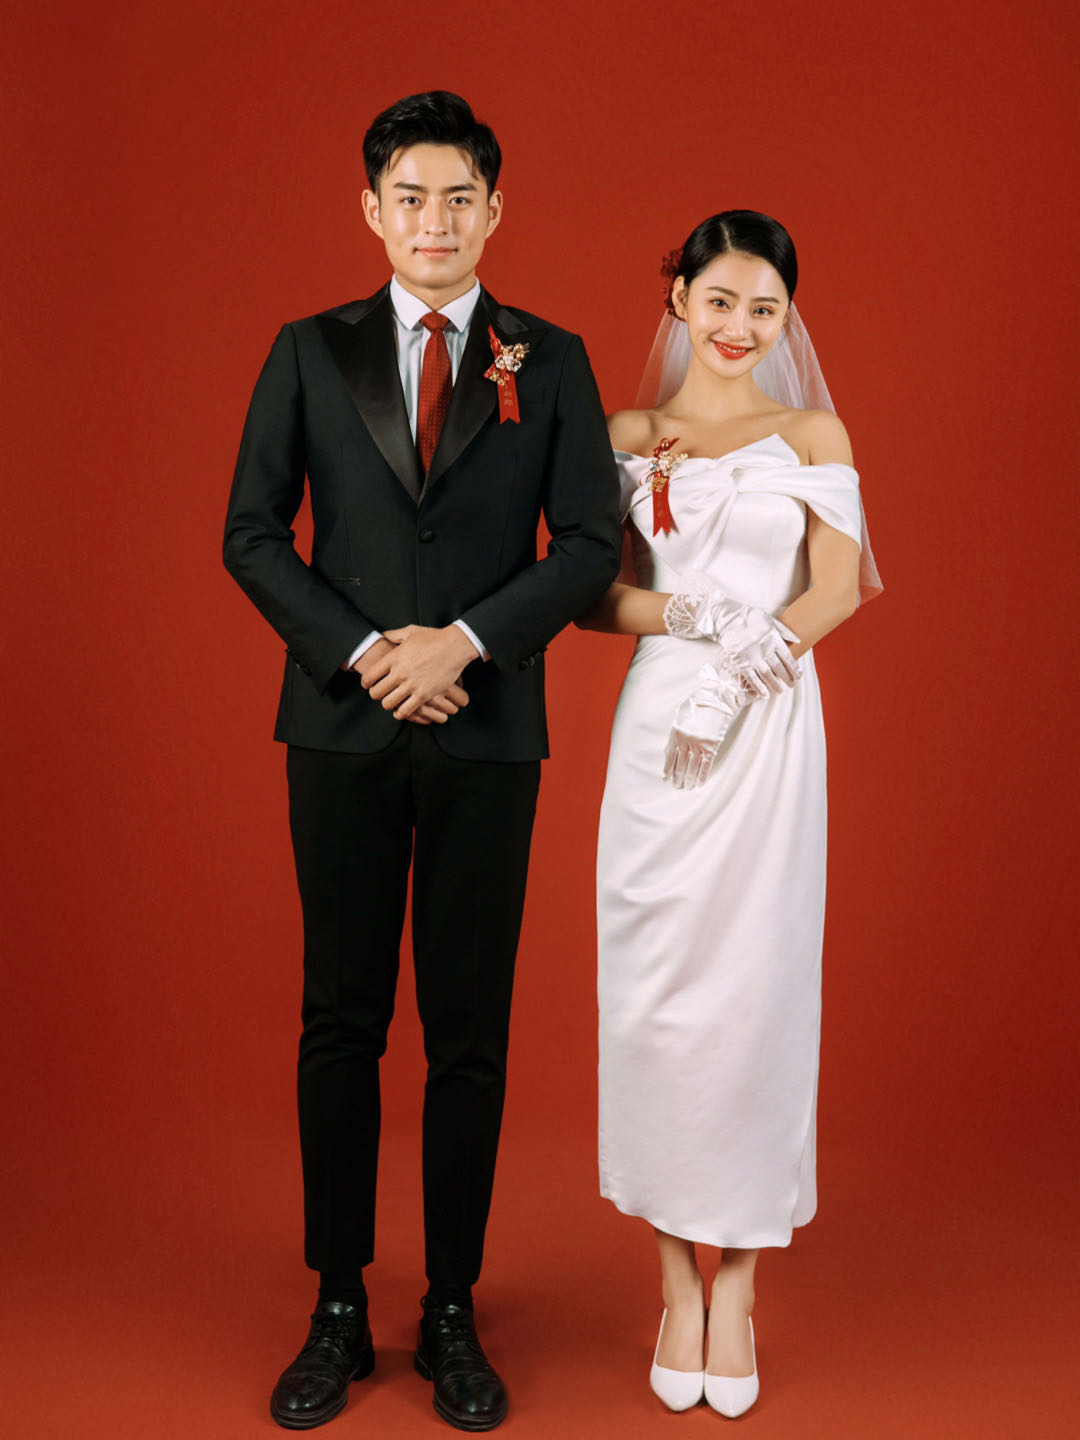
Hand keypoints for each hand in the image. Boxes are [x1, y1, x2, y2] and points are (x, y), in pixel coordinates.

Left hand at [363, 625, 479, 720]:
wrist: (455, 646)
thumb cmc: (434, 638)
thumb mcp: (410, 632)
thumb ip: (393, 634)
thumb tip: (382, 635)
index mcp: (394, 657)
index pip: (369, 676)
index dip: (366, 683)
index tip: (368, 684)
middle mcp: (400, 672)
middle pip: (376, 693)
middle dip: (375, 695)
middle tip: (379, 694)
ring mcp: (412, 684)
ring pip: (388, 704)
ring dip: (387, 704)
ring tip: (391, 702)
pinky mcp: (424, 694)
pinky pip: (405, 711)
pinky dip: (401, 713)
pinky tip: (401, 710)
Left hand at [663, 662, 748, 789]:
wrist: (715, 699)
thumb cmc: (696, 705)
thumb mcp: (679, 717)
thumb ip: (673, 735)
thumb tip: (667, 751)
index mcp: (675, 733)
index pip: (670, 757)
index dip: (668, 770)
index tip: (666, 779)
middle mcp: (685, 741)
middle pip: (680, 765)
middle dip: (677, 778)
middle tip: (676, 787)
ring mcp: (699, 744)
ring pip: (692, 768)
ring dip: (688, 780)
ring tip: (686, 787)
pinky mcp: (711, 746)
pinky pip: (706, 765)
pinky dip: (702, 776)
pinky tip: (699, 784)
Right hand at [664, 583, 799, 697]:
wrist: (729, 619)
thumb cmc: (750, 618)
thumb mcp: (770, 620)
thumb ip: (784, 631)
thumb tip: (799, 640)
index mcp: (773, 638)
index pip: (787, 656)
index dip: (794, 667)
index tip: (798, 675)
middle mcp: (765, 648)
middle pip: (779, 667)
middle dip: (787, 678)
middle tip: (791, 685)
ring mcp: (752, 656)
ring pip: (767, 674)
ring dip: (774, 684)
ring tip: (780, 691)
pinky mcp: (741, 661)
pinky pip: (751, 677)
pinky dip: (758, 687)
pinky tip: (764, 694)